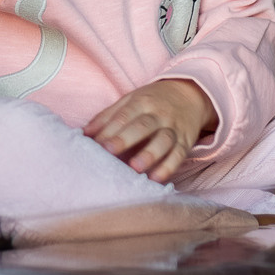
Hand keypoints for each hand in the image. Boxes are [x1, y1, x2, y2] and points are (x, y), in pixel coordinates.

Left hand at [85, 79, 217, 182]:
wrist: (190, 95)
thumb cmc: (153, 101)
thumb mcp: (131, 100)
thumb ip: (107, 117)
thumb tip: (83, 134)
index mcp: (143, 101)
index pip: (125, 115)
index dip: (110, 129)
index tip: (96, 144)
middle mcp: (160, 114)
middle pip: (144, 125)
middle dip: (126, 138)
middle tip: (109, 151)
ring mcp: (174, 127)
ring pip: (164, 140)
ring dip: (150, 154)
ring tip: (135, 168)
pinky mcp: (186, 142)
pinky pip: (179, 155)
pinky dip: (169, 167)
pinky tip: (156, 179)